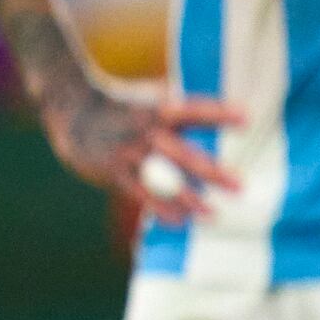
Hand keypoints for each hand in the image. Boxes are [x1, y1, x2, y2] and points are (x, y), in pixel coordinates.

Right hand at [40, 75, 239, 222]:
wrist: (71, 110)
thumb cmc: (124, 105)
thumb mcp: (150, 98)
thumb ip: (181, 110)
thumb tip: (227, 111)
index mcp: (159, 109)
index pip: (194, 110)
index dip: (219, 113)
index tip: (247, 118)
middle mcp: (146, 131)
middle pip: (183, 153)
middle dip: (212, 171)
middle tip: (241, 185)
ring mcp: (129, 153)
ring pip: (162, 179)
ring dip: (189, 198)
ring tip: (214, 213)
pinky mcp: (113, 172)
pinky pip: (140, 194)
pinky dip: (160, 208)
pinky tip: (179, 221)